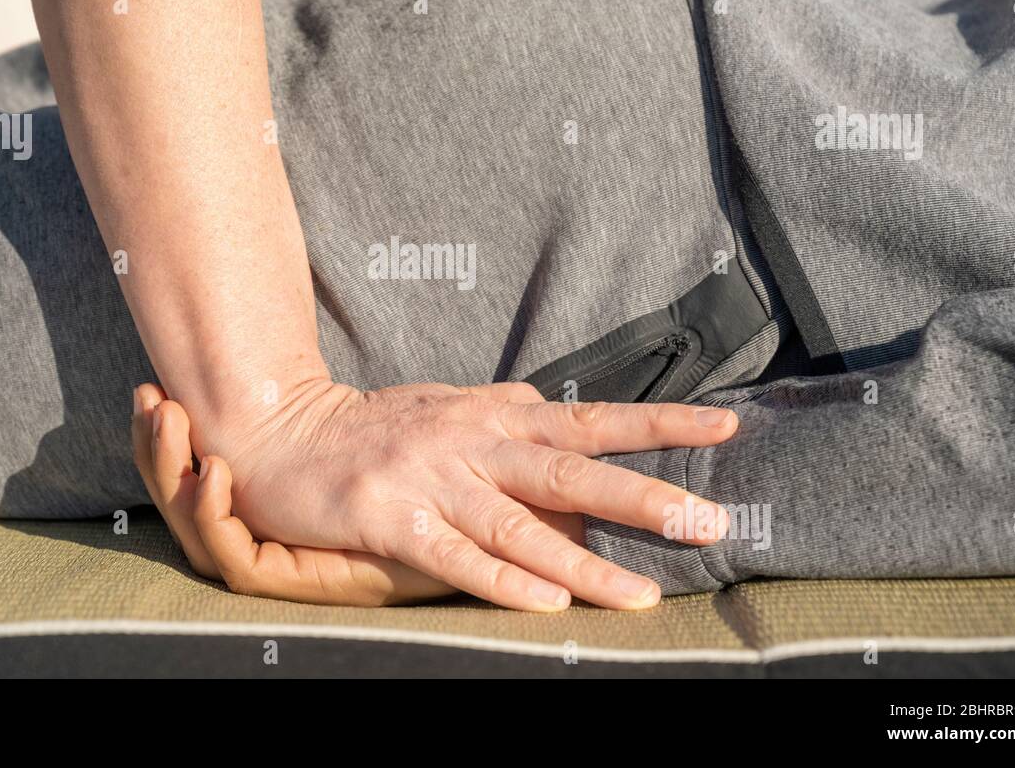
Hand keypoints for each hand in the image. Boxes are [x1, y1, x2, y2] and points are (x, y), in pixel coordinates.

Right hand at [133, 384, 453, 605]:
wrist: (455, 544)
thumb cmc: (413, 495)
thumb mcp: (365, 437)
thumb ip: (326, 409)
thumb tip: (277, 350)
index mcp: (261, 508)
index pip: (193, 469)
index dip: (166, 436)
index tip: (154, 387)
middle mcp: (255, 536)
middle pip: (179, 496)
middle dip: (155, 445)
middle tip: (149, 395)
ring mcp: (268, 561)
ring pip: (194, 524)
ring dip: (173, 470)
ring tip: (172, 418)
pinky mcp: (286, 581)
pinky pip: (232, 556)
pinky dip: (215, 515)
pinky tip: (216, 471)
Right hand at [200, 377, 735, 611]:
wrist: (287, 431)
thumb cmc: (380, 427)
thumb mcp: (452, 408)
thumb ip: (511, 419)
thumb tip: (567, 421)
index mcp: (494, 416)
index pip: (590, 418)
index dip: (658, 423)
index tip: (727, 426)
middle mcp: (472, 442)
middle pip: (569, 470)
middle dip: (642, 498)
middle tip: (708, 522)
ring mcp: (431, 479)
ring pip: (519, 526)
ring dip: (583, 564)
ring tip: (640, 595)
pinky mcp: (390, 518)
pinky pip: (454, 556)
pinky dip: (501, 582)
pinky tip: (546, 607)